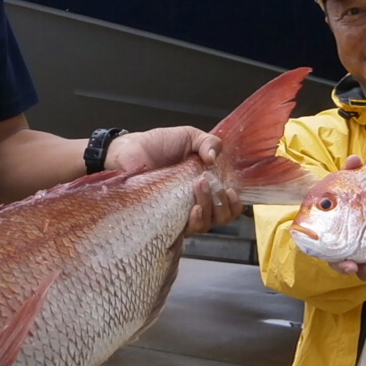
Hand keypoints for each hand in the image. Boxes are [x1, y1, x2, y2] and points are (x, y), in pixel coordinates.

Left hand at [108, 127, 240, 235]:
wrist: (129, 151)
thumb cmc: (158, 144)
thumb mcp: (189, 136)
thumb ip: (208, 142)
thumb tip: (215, 159)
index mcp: (205, 184)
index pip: (228, 204)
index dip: (235, 204)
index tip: (230, 191)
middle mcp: (195, 201)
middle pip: (221, 218)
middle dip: (224, 206)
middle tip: (212, 185)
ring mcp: (180, 212)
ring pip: (206, 224)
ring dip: (208, 207)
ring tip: (199, 186)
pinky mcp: (165, 220)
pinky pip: (186, 230)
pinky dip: (196, 221)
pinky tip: (193, 208)